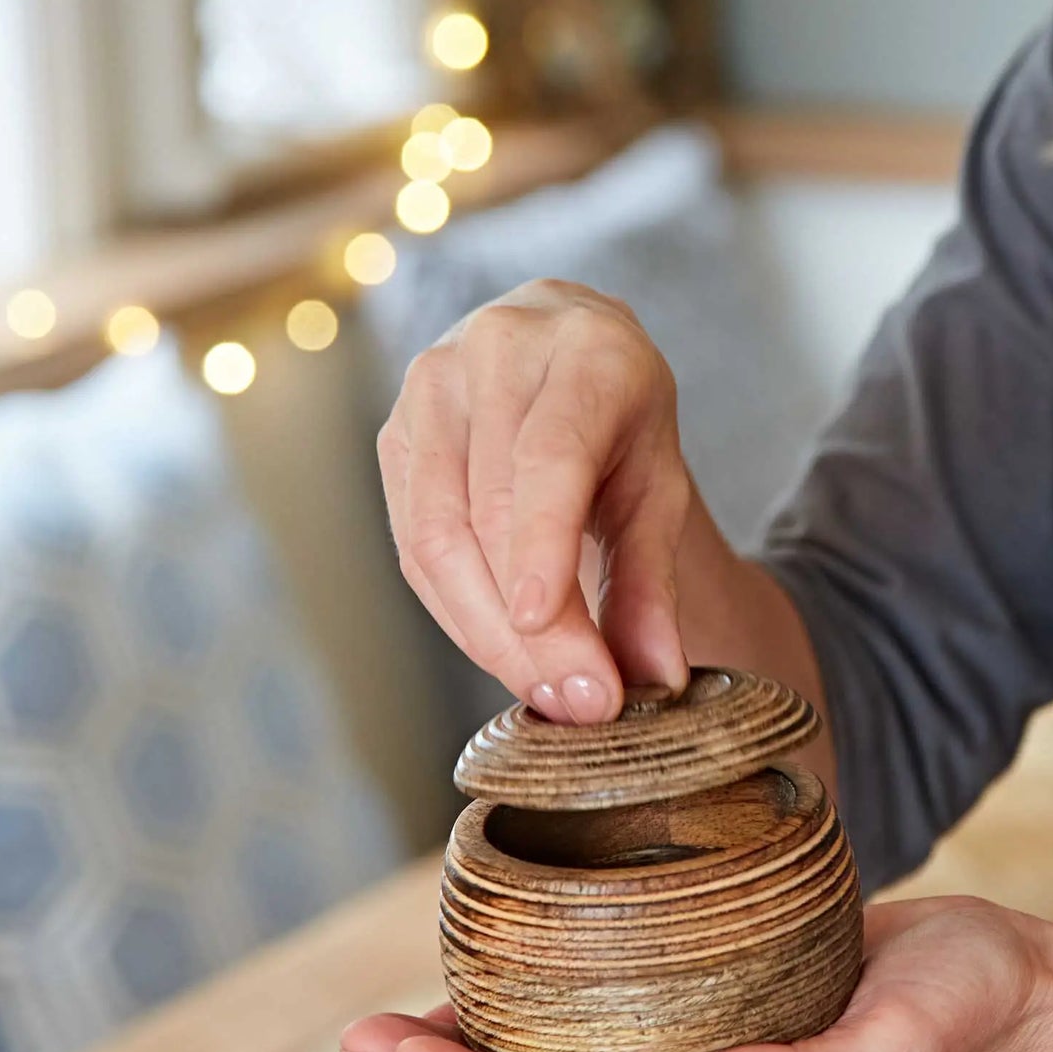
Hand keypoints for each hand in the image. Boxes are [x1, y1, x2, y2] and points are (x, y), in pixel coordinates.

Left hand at [339, 897, 1047, 1051]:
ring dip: (495, 1010)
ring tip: (421, 974)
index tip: (391, 1050)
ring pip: (574, 1025)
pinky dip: (562, 951)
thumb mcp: (890, 1048)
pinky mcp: (716, 964)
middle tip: (362, 1028)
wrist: (991, 969)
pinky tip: (531, 915)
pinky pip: (620, 969)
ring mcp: (699, 1016)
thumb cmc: (952, 1012)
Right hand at [378, 279, 692, 722]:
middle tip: (578, 701)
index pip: (550, 455)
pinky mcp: (394, 434)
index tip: (542, 625)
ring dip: (485, 631)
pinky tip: (503, 650)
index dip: (540, 544)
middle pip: (488, 509)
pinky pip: (412, 545)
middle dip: (527, 625)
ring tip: (546, 691)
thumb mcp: (658, 487)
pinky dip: (457, 612)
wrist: (563, 353)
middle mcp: (498, 352)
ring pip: (436, 534)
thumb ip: (653, 580)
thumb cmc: (619, 421)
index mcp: (584, 350)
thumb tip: (655, 676)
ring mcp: (431, 388)